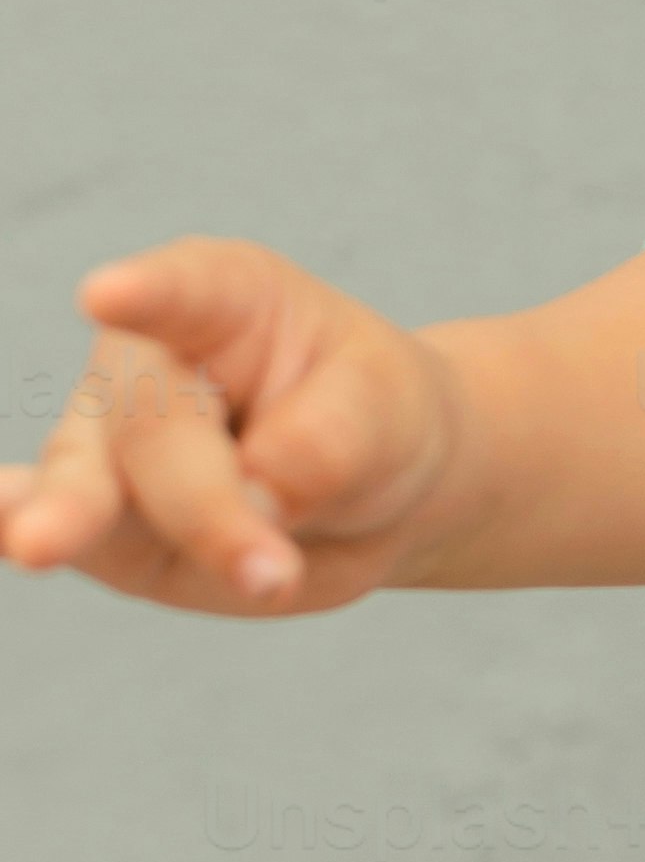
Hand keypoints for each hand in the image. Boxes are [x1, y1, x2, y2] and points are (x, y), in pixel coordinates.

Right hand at [0, 240, 465, 614]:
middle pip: (152, 428)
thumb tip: (256, 500)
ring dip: (73, 520)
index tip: (106, 294)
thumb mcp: (389, 414)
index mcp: (222, 298)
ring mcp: (115, 448)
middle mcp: (147, 364)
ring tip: (39, 546)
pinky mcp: (109, 528)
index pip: (185, 291)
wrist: (373, 490)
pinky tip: (0, 530)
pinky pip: (64, 529)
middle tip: (266, 569)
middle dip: (204, 503)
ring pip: (89, 482)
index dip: (146, 294)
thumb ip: (324, 445)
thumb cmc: (376, 419)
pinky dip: (19, 528)